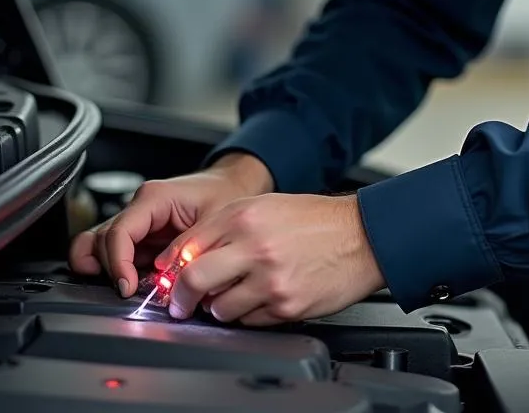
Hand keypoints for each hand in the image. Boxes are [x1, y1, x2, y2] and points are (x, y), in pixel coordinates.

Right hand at [68, 153, 273, 297]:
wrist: (232, 186)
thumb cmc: (225, 195)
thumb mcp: (215, 222)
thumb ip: (191, 251)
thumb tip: (170, 282)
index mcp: (154, 198)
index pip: (119, 231)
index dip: (117, 263)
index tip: (127, 288)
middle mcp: (139, 208)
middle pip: (101, 240)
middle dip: (110, 270)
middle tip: (128, 292)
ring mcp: (136, 222)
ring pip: (97, 246)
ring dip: (105, 270)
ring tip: (127, 288)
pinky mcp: (140, 237)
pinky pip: (114, 254)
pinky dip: (117, 271)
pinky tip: (134, 284)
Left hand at [158, 193, 385, 326]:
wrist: (360, 236)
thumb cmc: (314, 221)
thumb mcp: (264, 207)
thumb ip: (223, 226)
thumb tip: (185, 255)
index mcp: (244, 217)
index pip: (187, 246)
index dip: (170, 266)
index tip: (167, 276)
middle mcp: (254, 247)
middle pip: (193, 280)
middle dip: (180, 296)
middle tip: (180, 302)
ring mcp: (270, 280)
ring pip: (219, 308)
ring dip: (218, 307)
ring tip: (234, 294)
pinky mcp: (286, 306)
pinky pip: (249, 321)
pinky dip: (248, 314)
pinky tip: (262, 298)